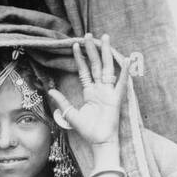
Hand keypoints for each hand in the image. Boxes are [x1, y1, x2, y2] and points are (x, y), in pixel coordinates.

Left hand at [48, 33, 127, 147]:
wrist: (99, 142)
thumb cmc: (88, 131)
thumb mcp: (71, 114)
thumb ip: (62, 102)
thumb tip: (50, 90)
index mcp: (90, 92)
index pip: (84, 71)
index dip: (80, 58)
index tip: (75, 45)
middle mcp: (100, 89)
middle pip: (96, 65)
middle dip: (92, 49)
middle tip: (89, 34)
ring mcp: (109, 92)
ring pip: (107, 68)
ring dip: (106, 53)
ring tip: (105, 38)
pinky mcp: (116, 99)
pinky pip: (121, 83)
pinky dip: (124, 72)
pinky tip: (126, 60)